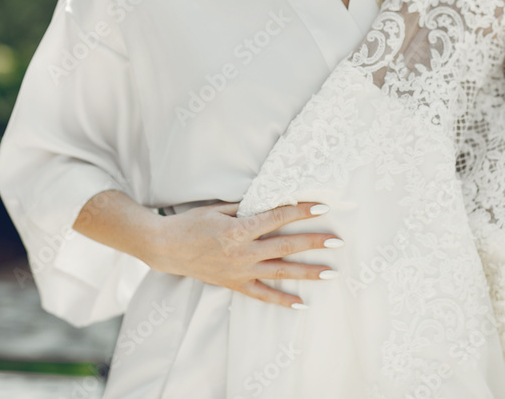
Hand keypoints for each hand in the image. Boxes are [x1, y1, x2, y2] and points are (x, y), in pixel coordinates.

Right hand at [149, 200, 341, 309]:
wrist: (166, 248)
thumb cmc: (192, 223)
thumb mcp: (218, 208)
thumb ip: (246, 207)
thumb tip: (273, 201)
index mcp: (239, 229)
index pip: (277, 218)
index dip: (301, 211)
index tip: (322, 207)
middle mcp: (243, 252)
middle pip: (286, 246)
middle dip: (314, 243)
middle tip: (337, 241)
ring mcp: (240, 271)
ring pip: (280, 272)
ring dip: (308, 273)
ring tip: (331, 273)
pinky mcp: (234, 284)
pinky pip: (262, 295)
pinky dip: (282, 300)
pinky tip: (302, 303)